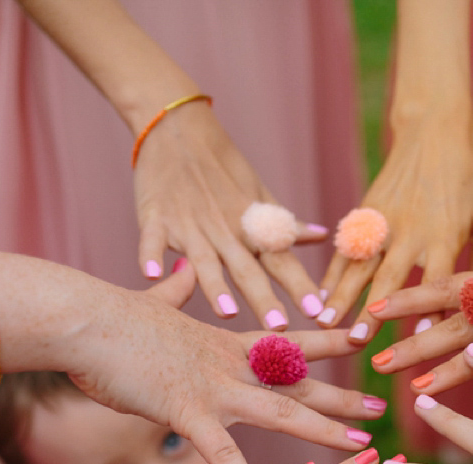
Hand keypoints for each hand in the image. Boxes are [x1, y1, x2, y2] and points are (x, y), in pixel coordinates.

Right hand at [65, 267, 384, 463]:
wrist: (83, 320)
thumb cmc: (113, 317)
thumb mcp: (156, 302)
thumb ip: (177, 290)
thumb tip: (182, 269)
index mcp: (225, 344)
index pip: (289, 341)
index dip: (328, 341)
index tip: (362, 338)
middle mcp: (229, 364)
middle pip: (298, 383)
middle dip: (341, 399)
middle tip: (379, 412)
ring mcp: (211, 387)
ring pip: (280, 411)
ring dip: (323, 430)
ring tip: (361, 448)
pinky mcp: (183, 410)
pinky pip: (220, 452)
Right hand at [134, 102, 328, 326]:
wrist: (176, 127)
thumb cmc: (222, 166)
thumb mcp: (258, 193)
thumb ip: (284, 223)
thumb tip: (322, 236)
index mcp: (252, 226)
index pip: (281, 260)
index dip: (299, 285)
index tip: (318, 311)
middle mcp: (225, 229)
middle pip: (247, 269)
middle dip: (264, 298)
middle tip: (279, 328)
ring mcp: (189, 224)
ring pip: (204, 259)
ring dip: (214, 286)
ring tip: (226, 312)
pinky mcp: (155, 217)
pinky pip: (152, 238)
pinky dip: (150, 254)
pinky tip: (150, 274)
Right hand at [317, 118, 472, 341]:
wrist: (434, 132)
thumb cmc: (468, 181)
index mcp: (446, 234)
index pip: (437, 278)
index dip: (429, 308)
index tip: (420, 338)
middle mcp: (412, 230)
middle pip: (391, 277)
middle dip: (372, 310)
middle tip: (356, 340)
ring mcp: (385, 220)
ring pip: (360, 264)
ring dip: (342, 295)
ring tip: (325, 321)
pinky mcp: (366, 211)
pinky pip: (346, 247)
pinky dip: (332, 272)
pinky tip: (320, 295)